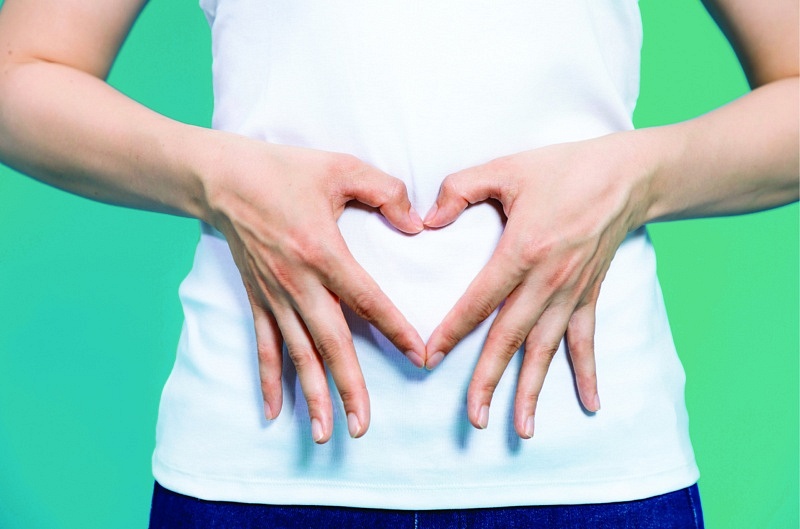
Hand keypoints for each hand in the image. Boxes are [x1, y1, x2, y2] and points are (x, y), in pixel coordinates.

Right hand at [202, 134, 425, 443]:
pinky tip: (275, 412)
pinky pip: (264, 346)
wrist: (222, 178)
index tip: (419, 357)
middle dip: (349, 386)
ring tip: (326, 433)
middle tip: (363, 425)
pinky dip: (270, 379)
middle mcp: (298, 283)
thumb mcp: (341, 168)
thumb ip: (386, 192)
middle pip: (330, 343)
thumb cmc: (283, 170)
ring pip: (298, 354)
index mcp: (323, 252)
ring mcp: (274, 296)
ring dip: (312, 395)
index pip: (367, 300)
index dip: (395, 330)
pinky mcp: (257, 299)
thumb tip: (416, 225)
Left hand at [423, 132, 650, 438]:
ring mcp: (572, 293)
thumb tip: (426, 220)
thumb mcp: (506, 168)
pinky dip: (587, 373)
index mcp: (522, 251)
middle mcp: (548, 280)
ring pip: (546, 349)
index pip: (478, 301)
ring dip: (533, 389)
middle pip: (510, 338)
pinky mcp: (589, 295)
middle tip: (473, 418)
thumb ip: (460, 189)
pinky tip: (590, 405)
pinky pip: (586, 340)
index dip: (451, 331)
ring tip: (521, 428)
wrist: (626, 176)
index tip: (428, 358)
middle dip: (489, 380)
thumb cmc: (563, 169)